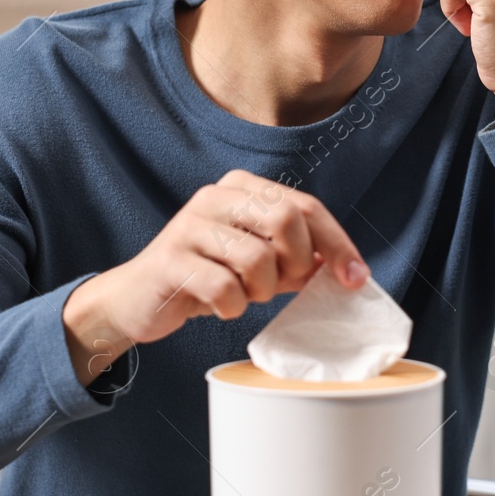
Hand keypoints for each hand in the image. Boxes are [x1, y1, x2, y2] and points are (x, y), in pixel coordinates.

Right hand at [61, 170, 367, 385]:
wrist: (138, 299)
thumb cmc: (207, 278)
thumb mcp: (257, 264)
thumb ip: (295, 259)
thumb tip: (342, 269)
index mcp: (242, 188)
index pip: (305, 206)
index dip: (337, 244)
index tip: (355, 278)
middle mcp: (215, 196)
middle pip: (285, 219)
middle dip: (296, 263)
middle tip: (283, 285)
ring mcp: (189, 225)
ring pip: (256, 258)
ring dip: (260, 291)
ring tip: (243, 295)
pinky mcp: (170, 260)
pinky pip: (225, 289)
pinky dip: (232, 307)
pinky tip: (219, 305)